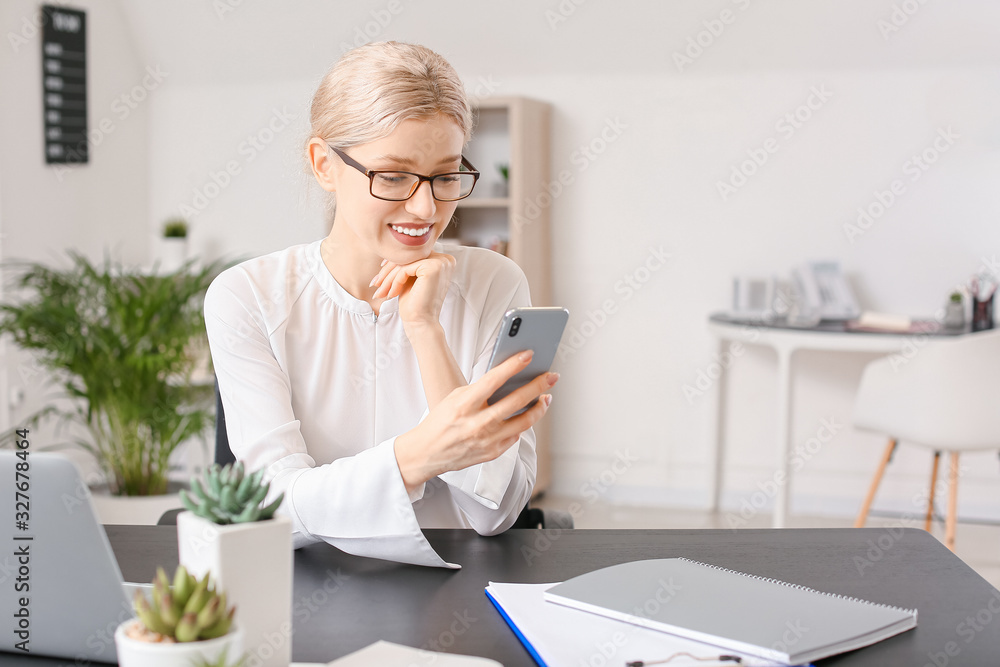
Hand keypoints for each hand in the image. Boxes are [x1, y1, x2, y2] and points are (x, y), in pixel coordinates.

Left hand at [370, 252, 455, 334]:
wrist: (421, 323)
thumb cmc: (415, 303)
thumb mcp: (410, 278)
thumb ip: (407, 262)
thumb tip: (389, 248)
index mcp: (443, 260)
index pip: (414, 255)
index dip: (395, 263)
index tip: (380, 274)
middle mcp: (446, 259)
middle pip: (409, 257)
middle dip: (388, 270)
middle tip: (375, 283)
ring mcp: (441, 263)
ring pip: (405, 262)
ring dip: (388, 277)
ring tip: (380, 291)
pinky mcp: (433, 268)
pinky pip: (405, 269)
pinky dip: (394, 282)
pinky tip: (391, 294)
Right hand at [393, 350, 558, 490]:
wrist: (428, 452)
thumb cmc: (441, 421)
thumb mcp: (455, 398)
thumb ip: (480, 389)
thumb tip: (508, 378)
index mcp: (465, 404)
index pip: (494, 380)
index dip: (513, 365)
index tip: (529, 354)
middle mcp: (479, 423)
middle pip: (517, 400)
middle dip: (539, 385)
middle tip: (552, 376)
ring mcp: (488, 440)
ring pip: (525, 421)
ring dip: (540, 407)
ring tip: (546, 396)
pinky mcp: (494, 452)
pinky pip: (516, 435)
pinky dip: (523, 422)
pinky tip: (528, 414)